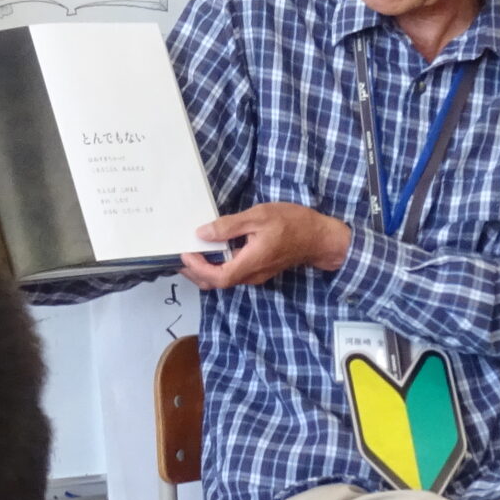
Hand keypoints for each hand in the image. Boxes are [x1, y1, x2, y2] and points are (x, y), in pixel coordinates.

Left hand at [180, 204, 351, 290]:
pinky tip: (212, 251)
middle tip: (180, 256)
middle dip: (195, 272)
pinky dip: (217, 266)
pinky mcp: (259, 270)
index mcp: (251, 262)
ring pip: (224, 280)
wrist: (319, 238)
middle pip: (217, 283)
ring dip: (205, 270)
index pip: (218, 277)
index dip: (197, 269)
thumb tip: (203, 233)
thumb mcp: (259, 216)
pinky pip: (233, 273)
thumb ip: (229, 226)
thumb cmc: (293, 223)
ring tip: (192, 253)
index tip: (185, 253)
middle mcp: (252, 275)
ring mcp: (256, 275)